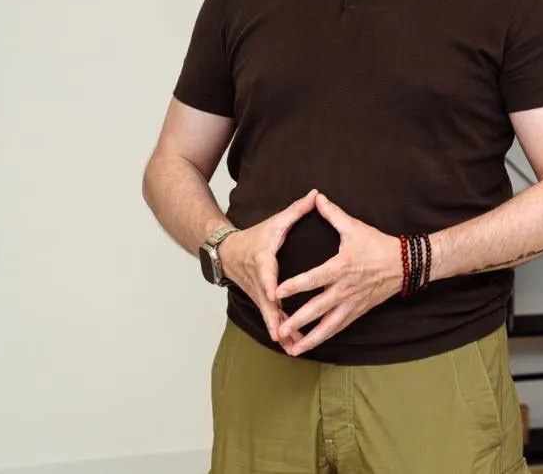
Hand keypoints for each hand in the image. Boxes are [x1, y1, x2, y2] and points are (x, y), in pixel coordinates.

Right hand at [218, 188, 317, 349]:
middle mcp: (260, 281)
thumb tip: (315, 195)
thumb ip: (296, 210)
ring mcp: (259, 294)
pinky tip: (292, 346)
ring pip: (270, 315)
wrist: (228, 252)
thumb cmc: (255, 236)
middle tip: (284, 334)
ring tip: (293, 347)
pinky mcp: (262, 301)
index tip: (274, 295)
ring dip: (280, 330)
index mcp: (262, 260)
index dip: (269, 284)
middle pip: (267, 302)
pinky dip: (280, 331)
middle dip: (275, 319)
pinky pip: (272, 317)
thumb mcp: (275, 222)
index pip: (265, 273)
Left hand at [273, 192, 402, 356]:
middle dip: (298, 320)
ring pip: (328, 326)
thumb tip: (317, 198)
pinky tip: (309, 345)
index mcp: (341, 267)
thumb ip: (333, 214)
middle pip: (318, 308)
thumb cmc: (377, 245)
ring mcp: (351, 303)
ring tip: (292, 349)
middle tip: (280, 329)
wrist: (405, 264)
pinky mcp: (357, 311)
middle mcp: (345, 289)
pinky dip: (323, 338)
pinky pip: (338, 328)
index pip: (314, 278)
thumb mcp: (355, 227)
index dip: (295, 286)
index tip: (277, 292)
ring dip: (310, 338)